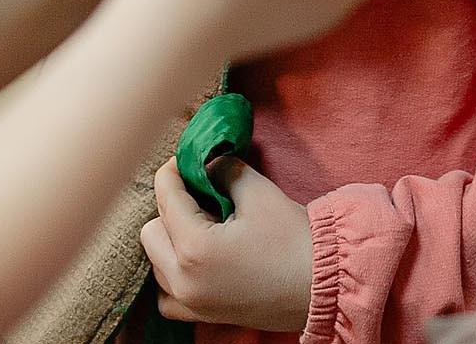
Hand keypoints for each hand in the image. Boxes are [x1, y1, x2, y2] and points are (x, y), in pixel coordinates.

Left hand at [142, 158, 313, 333]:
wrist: (324, 286)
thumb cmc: (294, 240)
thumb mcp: (258, 193)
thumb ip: (223, 170)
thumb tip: (206, 163)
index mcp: (194, 248)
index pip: (165, 196)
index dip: (173, 170)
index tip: (187, 159)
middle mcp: (184, 281)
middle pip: (151, 231)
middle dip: (170, 206)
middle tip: (201, 194)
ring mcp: (192, 303)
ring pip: (156, 263)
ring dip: (170, 239)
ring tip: (202, 224)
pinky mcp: (203, 315)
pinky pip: (168, 294)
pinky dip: (173, 274)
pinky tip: (196, 257)